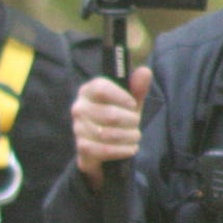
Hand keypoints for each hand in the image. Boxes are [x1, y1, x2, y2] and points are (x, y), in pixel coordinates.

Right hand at [71, 69, 149, 188]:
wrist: (106, 144)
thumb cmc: (119, 116)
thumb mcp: (130, 102)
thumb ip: (137, 88)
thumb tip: (144, 71)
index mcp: (88, 91)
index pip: (101, 88)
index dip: (121, 97)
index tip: (133, 105)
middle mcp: (79, 108)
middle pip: (109, 114)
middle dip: (131, 121)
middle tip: (136, 123)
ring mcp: (78, 128)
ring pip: (108, 134)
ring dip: (129, 137)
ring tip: (134, 136)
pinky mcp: (82, 147)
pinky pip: (104, 150)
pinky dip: (122, 151)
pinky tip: (130, 148)